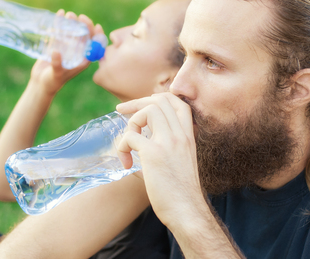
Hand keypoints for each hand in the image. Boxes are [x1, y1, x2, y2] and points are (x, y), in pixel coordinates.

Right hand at [30, 10, 105, 95]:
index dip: (97, 35)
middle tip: (79, 17)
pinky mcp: (56, 45)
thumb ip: (57, 64)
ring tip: (69, 14)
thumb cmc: (52, 82)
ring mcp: (67, 48)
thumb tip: (56, 51)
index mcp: (83, 59)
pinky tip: (59, 15)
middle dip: (84, 25)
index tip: (96, 25)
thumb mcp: (57, 74)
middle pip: (84, 36)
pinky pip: (60, 32)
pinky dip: (60, 24)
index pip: (94, 45)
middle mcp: (77, 52)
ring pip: (72, 32)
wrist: (41, 84)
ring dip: (72, 23)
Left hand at [116, 93, 203, 227]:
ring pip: (147, 111)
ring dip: (131, 124)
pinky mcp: (154, 154)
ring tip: (129, 144)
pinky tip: (126, 163)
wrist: (187, 210)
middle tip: (120, 111)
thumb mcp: (182, 160)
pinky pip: (130, 136)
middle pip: (160, 100)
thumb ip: (171, 146)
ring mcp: (168, 142)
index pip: (177, 102)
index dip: (156, 98)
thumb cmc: (181, 191)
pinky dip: (122, 147)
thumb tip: (148, 138)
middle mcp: (181, 134)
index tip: (141, 106)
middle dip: (136, 103)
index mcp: (189, 136)